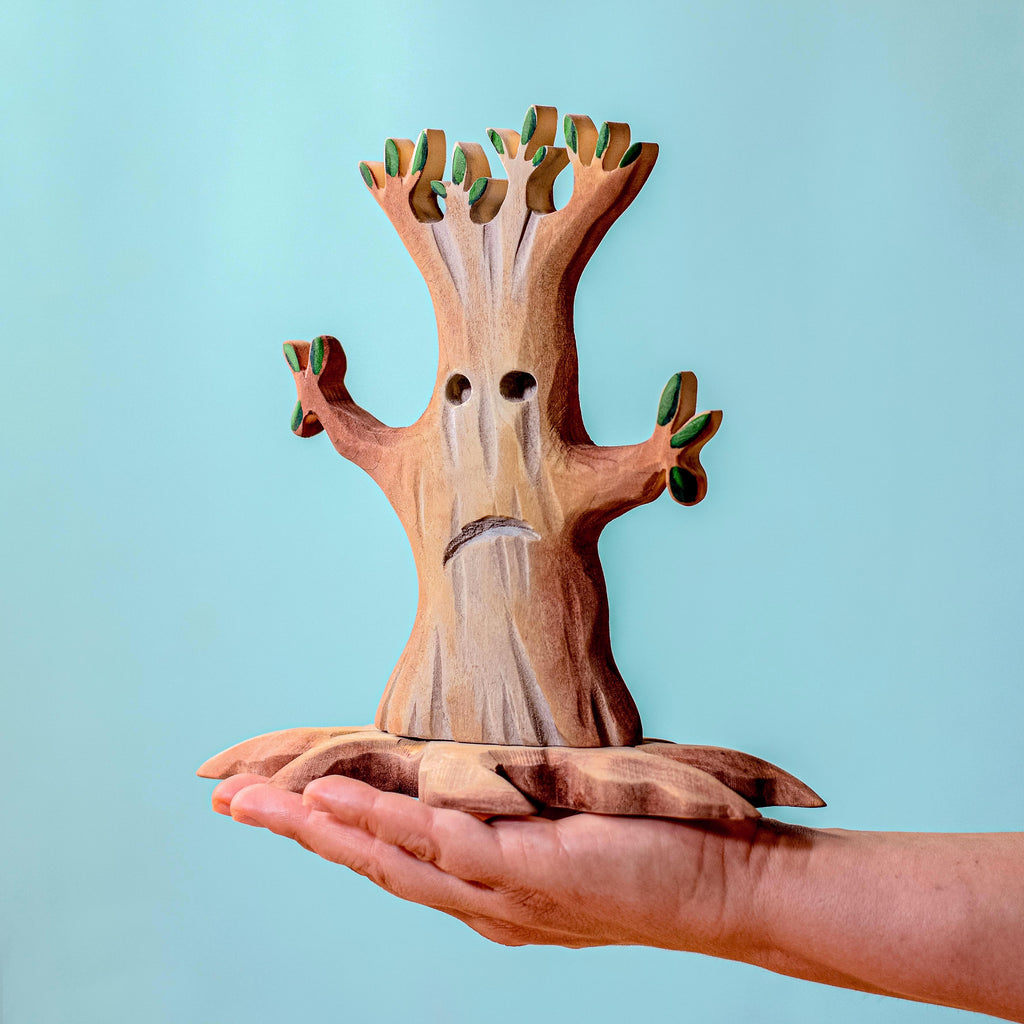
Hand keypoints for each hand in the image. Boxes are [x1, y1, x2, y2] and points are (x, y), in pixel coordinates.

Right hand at [211, 774, 759, 950]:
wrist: (727, 886)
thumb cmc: (653, 849)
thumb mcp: (568, 823)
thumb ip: (519, 804)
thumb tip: (485, 764)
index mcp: (487, 887)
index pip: (393, 856)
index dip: (331, 831)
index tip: (281, 802)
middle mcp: (483, 899)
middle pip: (372, 863)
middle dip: (298, 833)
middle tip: (232, 803)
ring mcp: (502, 890)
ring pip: (391, 856)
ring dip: (320, 827)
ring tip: (258, 800)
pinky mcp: (531, 870)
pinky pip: (444, 842)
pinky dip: (384, 821)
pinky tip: (339, 801)